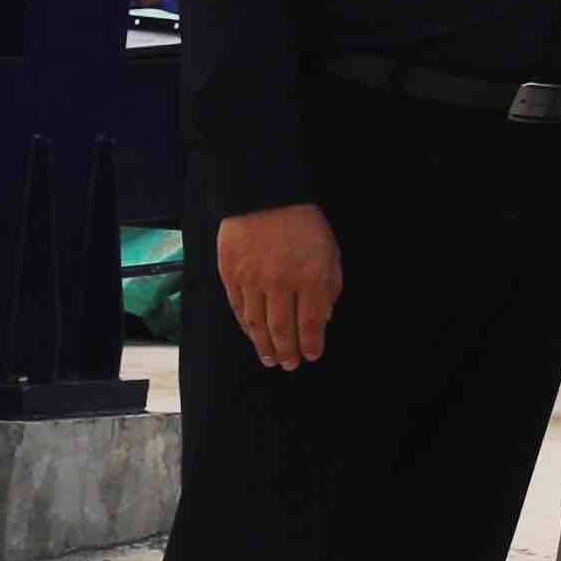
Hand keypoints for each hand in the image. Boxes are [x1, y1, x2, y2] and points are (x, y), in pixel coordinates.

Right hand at [213, 203, 342, 370]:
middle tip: (288, 365)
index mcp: (311, 276)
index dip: (311, 344)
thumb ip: (329, 287)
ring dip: (264, 345)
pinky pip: (238, 308)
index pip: (311, 322)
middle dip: (287, 351)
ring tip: (270, 359)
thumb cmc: (304, 224)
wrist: (263, 195)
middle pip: (282, 328)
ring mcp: (252, 279)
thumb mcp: (330, 253)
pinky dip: (245, 326)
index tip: (312, 356)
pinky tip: (252, 335)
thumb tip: (322, 319)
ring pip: (257, 323)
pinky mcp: (230, 274)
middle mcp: (280, 282)